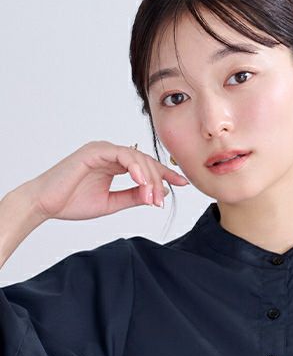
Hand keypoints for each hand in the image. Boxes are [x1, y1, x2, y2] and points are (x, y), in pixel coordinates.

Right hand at [20, 140, 189, 222]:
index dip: (166, 174)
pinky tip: (141, 182)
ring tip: (152, 198)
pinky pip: (122, 154)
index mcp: (114, 164)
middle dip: (158, 182)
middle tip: (160, 202)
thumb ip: (133, 197)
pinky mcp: (94, 151)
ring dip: (148, 178)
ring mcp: (102, 150)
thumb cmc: (72, 202)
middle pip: (145, 161)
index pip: (146, 165)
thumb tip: (156, 195)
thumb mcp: (112, 203)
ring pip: (137, 157)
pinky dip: (135, 167)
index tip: (183, 184)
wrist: (46, 204)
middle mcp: (110, 154)